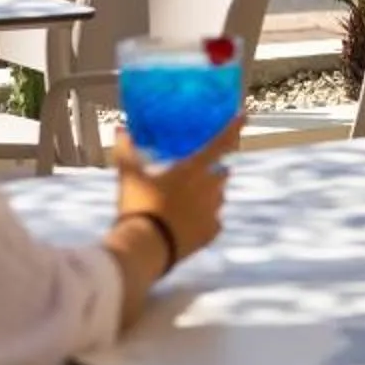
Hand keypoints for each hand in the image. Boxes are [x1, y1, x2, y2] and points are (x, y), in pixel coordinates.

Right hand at [114, 117, 240, 269]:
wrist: (146, 248)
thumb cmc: (139, 206)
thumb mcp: (129, 176)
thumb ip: (126, 151)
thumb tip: (119, 129)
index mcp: (194, 169)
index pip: (221, 142)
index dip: (233, 128)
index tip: (244, 115)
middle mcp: (211, 187)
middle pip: (222, 172)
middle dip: (215, 170)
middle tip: (197, 173)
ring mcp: (213, 211)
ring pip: (219, 197)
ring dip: (210, 195)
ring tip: (188, 201)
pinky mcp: (211, 233)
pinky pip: (214, 221)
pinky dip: (206, 220)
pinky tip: (191, 223)